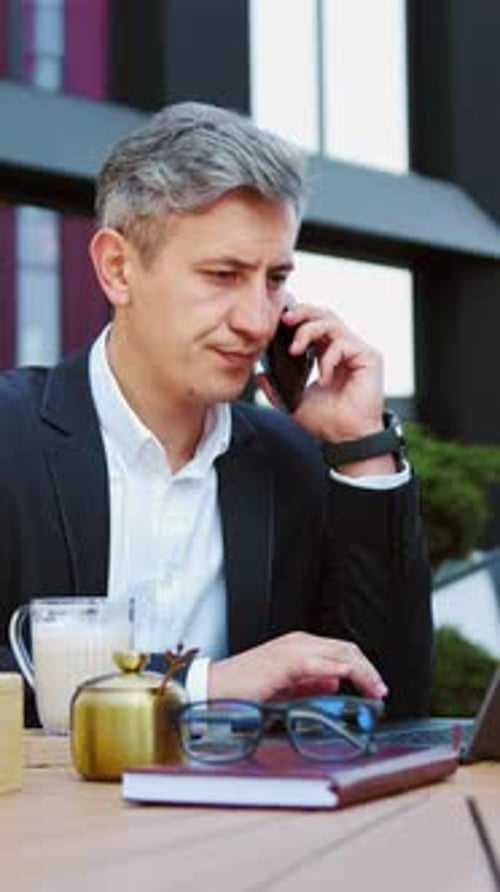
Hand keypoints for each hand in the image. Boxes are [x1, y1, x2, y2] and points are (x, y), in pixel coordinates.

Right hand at [208, 631, 387, 701]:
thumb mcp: (284, 688)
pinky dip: (347, 673)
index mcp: (298, 646)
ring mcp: (294, 649)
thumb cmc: (242, 690)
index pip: (340, 651)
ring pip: (342, 653)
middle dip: (368, 670)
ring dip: (364, 672)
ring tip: (375, 691)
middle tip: (380, 691)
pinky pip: (327, 664)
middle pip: (347, 649)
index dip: (362, 668)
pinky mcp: (289, 661)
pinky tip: (356, 685)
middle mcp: (299, 642)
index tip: (375, 687)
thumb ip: (309, 684)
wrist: (215, 690)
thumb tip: (334, 683)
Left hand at [278, 303, 384, 443]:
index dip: (298, 319)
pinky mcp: (369, 357)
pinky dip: (328, 359)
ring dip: (308, 331)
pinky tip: (324, 380)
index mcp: (328, 354)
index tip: (278, 323)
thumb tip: (260, 374)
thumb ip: (276, 388)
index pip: (314, 324)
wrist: (346, 438)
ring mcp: (357, 351)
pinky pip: (343, 343)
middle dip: (302, 312)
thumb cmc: (327, 422)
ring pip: (332, 323)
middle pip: (325, 314)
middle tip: (284, 320)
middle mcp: (344, 349)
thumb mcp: (294, 402)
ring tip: (295, 350)